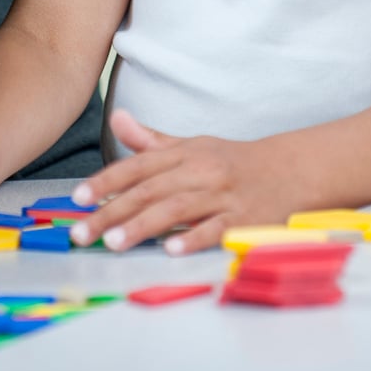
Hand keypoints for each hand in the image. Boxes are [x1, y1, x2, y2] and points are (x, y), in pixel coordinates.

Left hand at [67, 110, 288, 254]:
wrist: (292, 169)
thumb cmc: (233, 162)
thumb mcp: (193, 146)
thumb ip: (152, 141)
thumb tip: (116, 119)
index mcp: (185, 154)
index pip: (138, 166)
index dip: (106, 181)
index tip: (78, 197)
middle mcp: (200, 171)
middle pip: (149, 191)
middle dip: (111, 212)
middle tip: (81, 233)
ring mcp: (223, 195)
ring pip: (177, 209)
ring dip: (142, 226)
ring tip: (113, 243)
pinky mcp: (244, 219)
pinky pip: (216, 228)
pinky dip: (192, 239)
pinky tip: (170, 250)